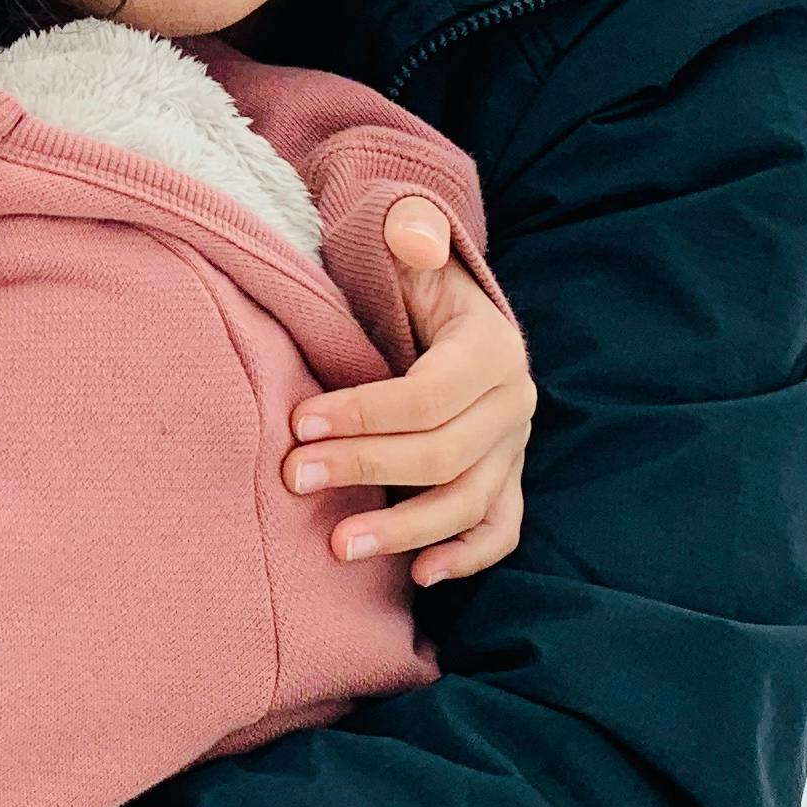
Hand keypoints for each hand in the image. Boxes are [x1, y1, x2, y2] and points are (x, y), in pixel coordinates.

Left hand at [285, 193, 532, 583]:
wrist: (442, 309)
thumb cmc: (410, 278)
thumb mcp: (407, 241)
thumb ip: (408, 230)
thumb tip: (415, 241)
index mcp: (490, 348)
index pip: (428, 396)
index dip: (363, 413)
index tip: (296, 423)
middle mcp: (511, 404)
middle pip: (442, 454)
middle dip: (363, 468)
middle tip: (293, 478)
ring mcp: (512, 449)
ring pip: (467, 502)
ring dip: (404, 530)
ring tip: (337, 546)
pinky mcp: (504, 481)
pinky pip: (500, 529)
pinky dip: (467, 557)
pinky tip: (421, 576)